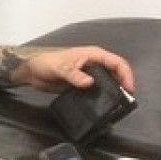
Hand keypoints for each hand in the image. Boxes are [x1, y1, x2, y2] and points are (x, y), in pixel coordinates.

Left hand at [14, 46, 134, 93]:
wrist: (32, 72)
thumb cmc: (46, 62)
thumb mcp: (60, 68)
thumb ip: (74, 75)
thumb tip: (89, 83)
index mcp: (93, 55)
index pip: (117, 62)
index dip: (126, 74)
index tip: (128, 88)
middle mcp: (94, 64)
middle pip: (115, 73)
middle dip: (123, 84)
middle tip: (126, 98)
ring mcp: (89, 74)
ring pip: (107, 82)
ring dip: (113, 90)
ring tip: (118, 103)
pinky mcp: (82, 84)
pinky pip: (96, 90)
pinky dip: (101, 96)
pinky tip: (102, 104)